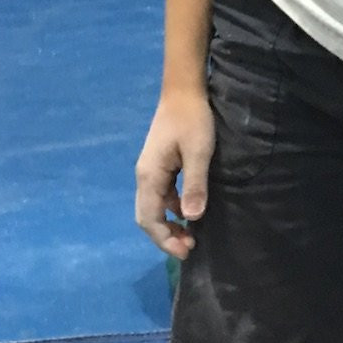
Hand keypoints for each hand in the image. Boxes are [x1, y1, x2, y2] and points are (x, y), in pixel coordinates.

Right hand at [135, 88, 214, 257]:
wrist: (184, 91)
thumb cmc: (193, 119)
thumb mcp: (198, 151)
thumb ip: (194, 184)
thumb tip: (192, 218)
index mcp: (149, 176)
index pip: (149, 218)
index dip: (164, 239)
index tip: (185, 251)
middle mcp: (144, 176)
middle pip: (147, 216)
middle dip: (165, 236)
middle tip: (189, 248)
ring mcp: (151, 171)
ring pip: (154, 207)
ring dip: (169, 223)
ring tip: (191, 234)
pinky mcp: (160, 165)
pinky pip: (162, 195)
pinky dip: (173, 208)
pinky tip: (190, 211)